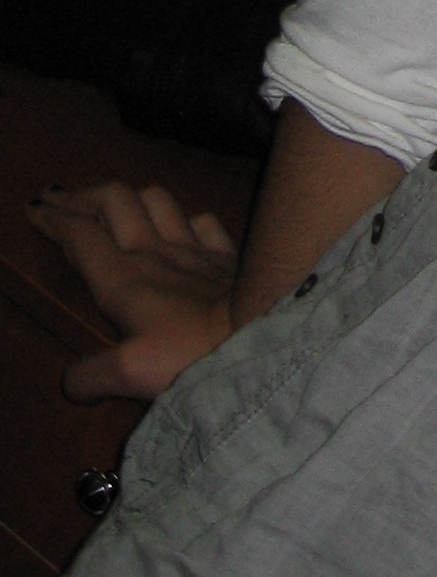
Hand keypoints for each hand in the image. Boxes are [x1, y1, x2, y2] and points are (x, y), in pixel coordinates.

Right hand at [25, 182, 237, 400]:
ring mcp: (193, 249)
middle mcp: (154, 253)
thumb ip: (91, 376)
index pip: (79, 234)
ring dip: (129, 196)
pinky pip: (202, 221)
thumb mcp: (129, 374)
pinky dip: (184, 218)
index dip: (53, 218)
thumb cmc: (192, 353)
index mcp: (122, 278)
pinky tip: (181, 226)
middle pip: (112, 201)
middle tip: (58, 198)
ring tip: (113, 203)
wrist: (263, 331)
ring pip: (155, 200)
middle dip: (81, 195)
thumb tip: (70, 382)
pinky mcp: (226, 255)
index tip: (33, 207)